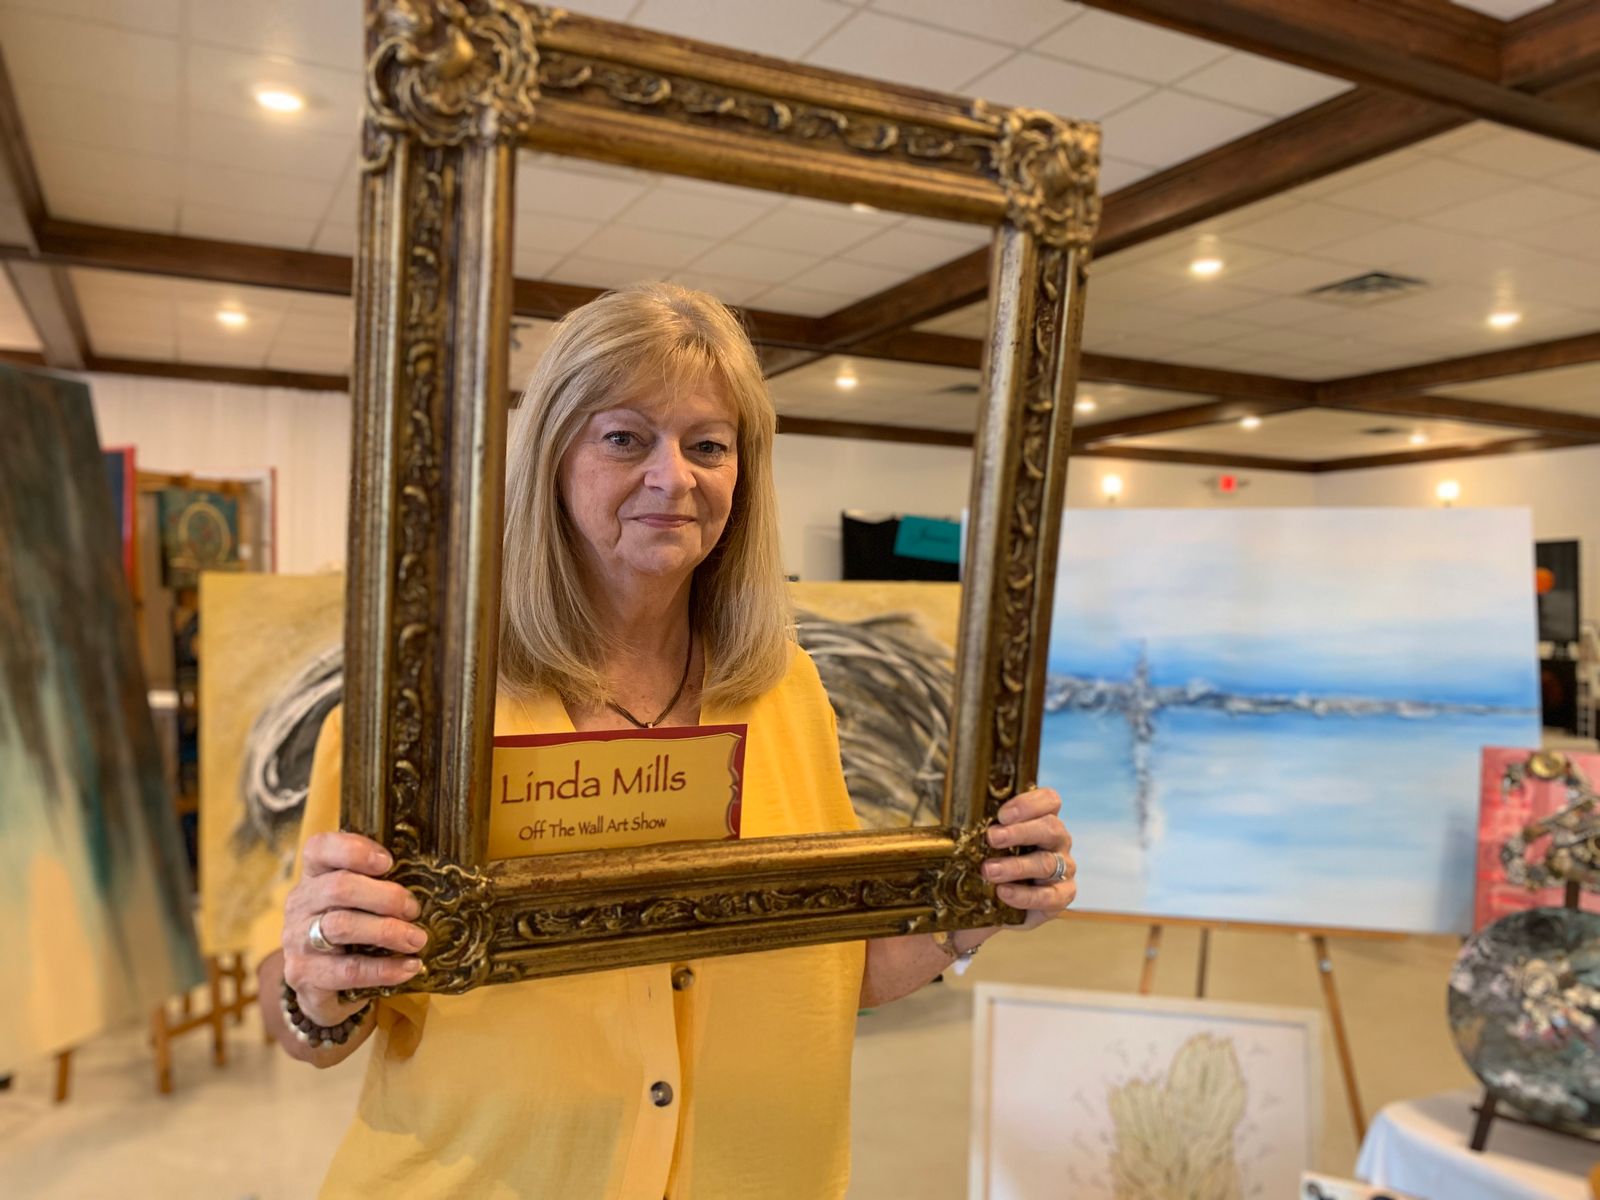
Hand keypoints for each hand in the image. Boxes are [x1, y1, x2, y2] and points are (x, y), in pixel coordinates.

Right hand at [281, 832, 426, 1025]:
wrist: (318, 986)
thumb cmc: (349, 931)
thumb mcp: (355, 902)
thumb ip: (378, 885)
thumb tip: (428, 877)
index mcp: (314, 876)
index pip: (319, 848)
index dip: (353, 850)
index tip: (388, 862)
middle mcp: (300, 904)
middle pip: (339, 888)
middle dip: (385, 897)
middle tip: (414, 910)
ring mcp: (297, 940)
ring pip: (342, 926)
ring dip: (387, 931)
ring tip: (417, 940)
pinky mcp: (304, 975)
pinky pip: (348, 970)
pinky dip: (384, 969)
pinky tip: (410, 967)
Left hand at [982, 787, 1075, 930]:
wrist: (997, 906)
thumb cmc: (993, 867)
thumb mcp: (985, 846)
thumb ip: (979, 832)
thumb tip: (946, 826)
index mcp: (1042, 821)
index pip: (1050, 801)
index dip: (1029, 803)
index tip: (1002, 814)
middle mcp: (1057, 842)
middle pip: (1051, 828)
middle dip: (1020, 832)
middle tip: (992, 838)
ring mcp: (1064, 869)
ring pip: (1048, 862)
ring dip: (1017, 866)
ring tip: (989, 871)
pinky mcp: (1062, 896)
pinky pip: (1049, 896)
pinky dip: (1025, 895)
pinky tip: (1004, 892)